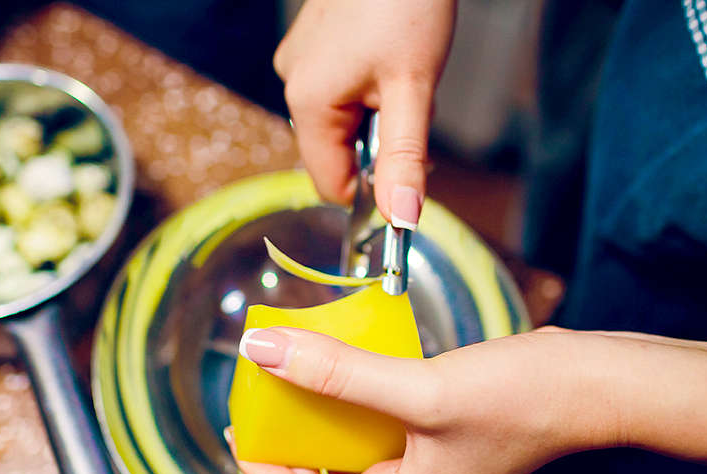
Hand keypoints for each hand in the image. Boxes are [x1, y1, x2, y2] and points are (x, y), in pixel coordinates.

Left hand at [227, 326, 616, 473]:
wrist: (594, 383)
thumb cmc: (523, 398)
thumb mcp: (420, 387)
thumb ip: (339, 374)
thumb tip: (264, 355)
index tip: (247, 427)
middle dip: (287, 442)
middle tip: (266, 394)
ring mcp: (425, 462)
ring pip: (349, 451)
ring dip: (320, 414)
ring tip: (298, 371)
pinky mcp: (438, 430)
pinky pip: (379, 423)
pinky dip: (355, 396)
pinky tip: (349, 360)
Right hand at [274, 0, 456, 227]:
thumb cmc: (406, 5)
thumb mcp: (413, 91)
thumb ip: (404, 158)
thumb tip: (402, 219)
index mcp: (308, 102)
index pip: (331, 183)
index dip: (371, 186)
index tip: (408, 163)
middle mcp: (293, 84)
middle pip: (337, 151)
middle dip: (378, 141)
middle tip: (411, 99)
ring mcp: (299, 62)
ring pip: (341, 120)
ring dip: (376, 112)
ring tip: (402, 69)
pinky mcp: (311, 45)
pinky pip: (339, 89)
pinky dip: (368, 87)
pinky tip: (389, 55)